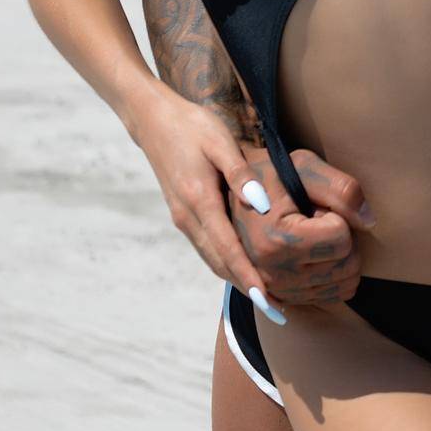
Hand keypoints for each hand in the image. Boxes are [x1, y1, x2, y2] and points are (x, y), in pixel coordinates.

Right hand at [133, 85, 295, 312]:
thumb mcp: (219, 142)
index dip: (249, 276)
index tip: (268, 300)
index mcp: (198, 200)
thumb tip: (260, 204)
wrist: (153, 121)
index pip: (228, 249)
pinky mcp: (182, 214)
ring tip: (266, 296)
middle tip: (277, 309)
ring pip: (211, 259)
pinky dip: (225, 263)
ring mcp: (182, 218)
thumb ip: (239, 174)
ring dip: (236, 278)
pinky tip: (242, 267)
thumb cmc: (192, 126)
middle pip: (219, 263)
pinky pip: (206, 248)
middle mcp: (188, 217)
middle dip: (247, 287)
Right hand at [227, 144, 376, 308]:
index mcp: (276, 239)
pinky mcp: (284, 299)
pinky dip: (334, 275)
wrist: (235, 194)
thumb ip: (340, 188)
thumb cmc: (272, 175)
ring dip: (341, 257)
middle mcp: (274, 273)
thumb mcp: (304, 166)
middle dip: (344, 239)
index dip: (337, 215)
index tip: (316, 205)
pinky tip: (317, 254)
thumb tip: (369, 222)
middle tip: (319, 220)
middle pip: (347, 264)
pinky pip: (333, 296)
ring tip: (315, 236)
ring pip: (344, 283)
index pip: (342, 236)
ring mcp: (278, 291)